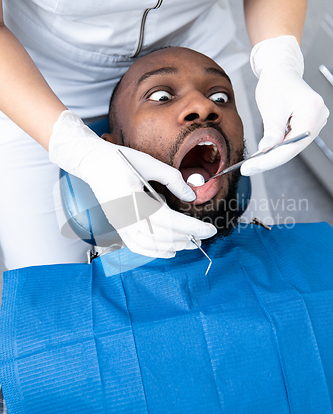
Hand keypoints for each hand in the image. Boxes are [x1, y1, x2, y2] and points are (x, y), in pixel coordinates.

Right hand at [49, 111, 216, 257]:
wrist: (92, 163)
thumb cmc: (118, 160)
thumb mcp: (149, 163)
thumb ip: (173, 179)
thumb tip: (191, 196)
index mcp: (133, 198)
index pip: (168, 221)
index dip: (192, 228)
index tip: (209, 229)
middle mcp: (125, 216)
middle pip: (161, 236)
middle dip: (187, 238)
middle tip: (204, 235)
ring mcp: (120, 224)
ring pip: (149, 246)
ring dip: (172, 247)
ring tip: (190, 243)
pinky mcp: (118, 227)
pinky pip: (137, 246)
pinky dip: (154, 252)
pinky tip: (169, 251)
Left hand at [241, 36, 328, 175]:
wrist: (280, 72)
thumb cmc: (275, 83)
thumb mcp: (271, 107)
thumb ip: (272, 130)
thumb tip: (266, 150)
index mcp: (312, 109)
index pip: (293, 145)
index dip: (271, 159)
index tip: (251, 167)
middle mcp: (319, 117)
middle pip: (294, 148)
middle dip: (270, 160)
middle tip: (248, 168)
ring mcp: (316, 122)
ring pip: (293, 147)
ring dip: (273, 156)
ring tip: (252, 163)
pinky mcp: (308, 125)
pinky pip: (292, 142)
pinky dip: (277, 148)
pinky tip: (263, 154)